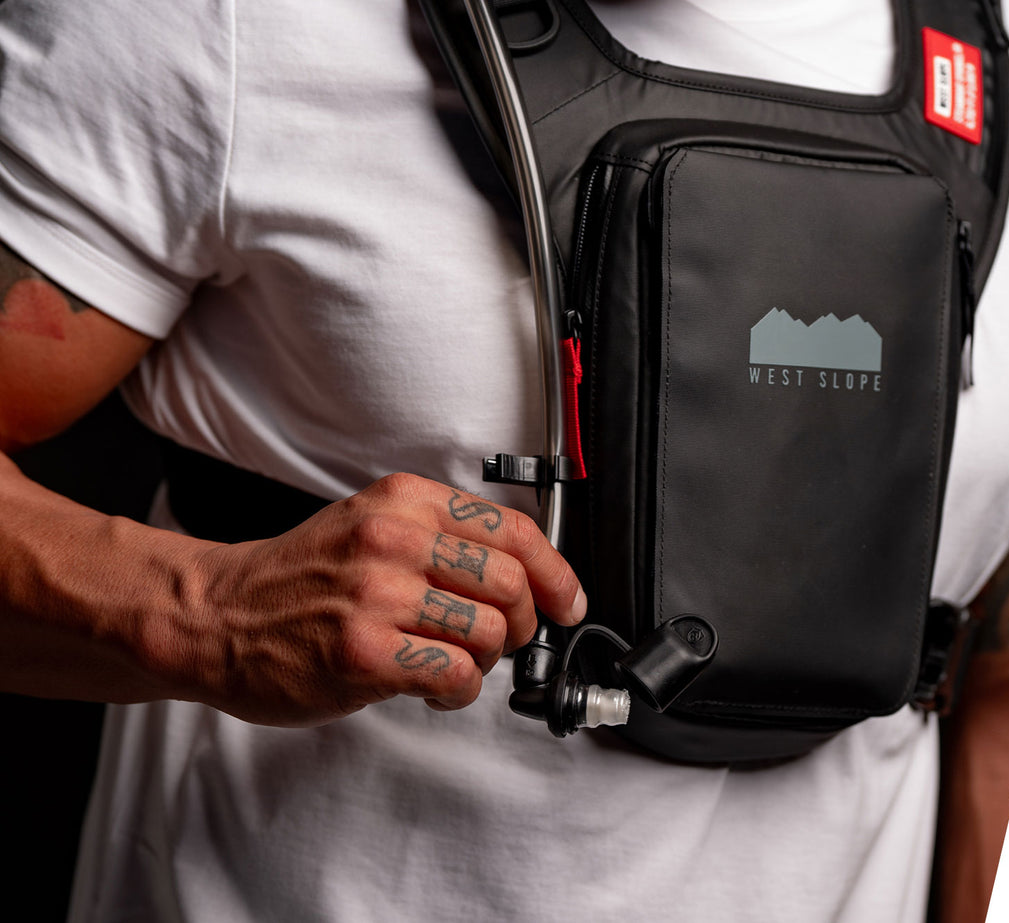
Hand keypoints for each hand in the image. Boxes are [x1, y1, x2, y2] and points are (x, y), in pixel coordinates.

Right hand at [176, 473, 585, 725]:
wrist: (217, 615)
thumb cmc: (298, 578)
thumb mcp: (369, 524)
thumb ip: (440, 535)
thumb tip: (524, 570)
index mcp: (403, 501)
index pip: (513, 529)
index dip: (556, 572)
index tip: (567, 600)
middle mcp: (394, 540)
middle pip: (512, 583)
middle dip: (524, 623)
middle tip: (505, 639)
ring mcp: (377, 596)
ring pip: (489, 631)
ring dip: (487, 659)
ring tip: (458, 663)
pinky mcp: (363, 653)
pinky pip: (455, 675)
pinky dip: (461, 690)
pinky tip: (438, 689)